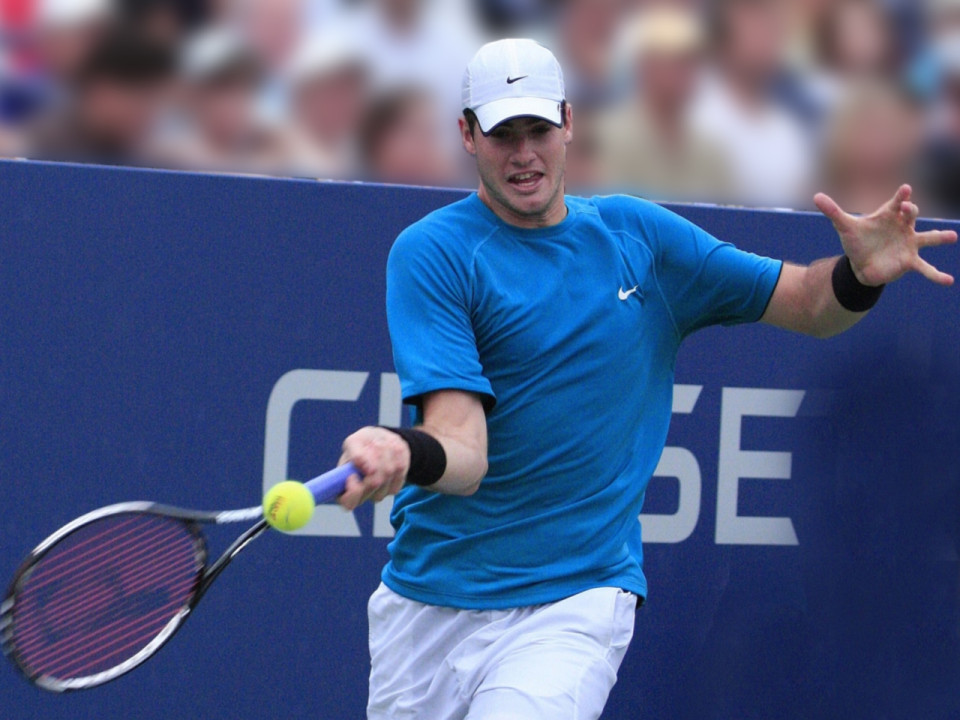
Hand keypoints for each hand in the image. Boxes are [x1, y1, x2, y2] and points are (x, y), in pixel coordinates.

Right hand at [337, 427, 409, 510]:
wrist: (381, 441)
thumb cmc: (363, 444)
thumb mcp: (354, 442)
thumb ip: (355, 453)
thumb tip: (361, 463)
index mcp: (344, 488)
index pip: (348, 502)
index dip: (353, 492)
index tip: (353, 476)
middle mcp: (361, 495)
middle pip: (371, 487)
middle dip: (374, 463)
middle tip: (374, 446)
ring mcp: (378, 493)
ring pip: (386, 479)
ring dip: (386, 458)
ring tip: (382, 445)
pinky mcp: (393, 488)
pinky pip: (399, 476)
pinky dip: (397, 460)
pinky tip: (392, 451)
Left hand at [814, 185, 956, 286]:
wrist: (860, 264)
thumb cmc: (857, 240)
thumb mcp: (844, 226)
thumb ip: (833, 211)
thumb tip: (816, 196)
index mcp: (889, 215)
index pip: (897, 202)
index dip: (902, 196)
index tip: (905, 190)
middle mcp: (902, 227)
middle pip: (911, 215)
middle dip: (910, 211)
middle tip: (908, 210)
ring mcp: (909, 243)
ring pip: (928, 238)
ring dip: (940, 237)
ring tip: (952, 237)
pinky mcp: (909, 261)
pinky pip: (925, 268)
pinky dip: (936, 275)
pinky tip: (948, 281)